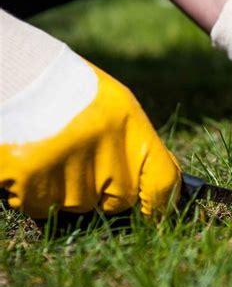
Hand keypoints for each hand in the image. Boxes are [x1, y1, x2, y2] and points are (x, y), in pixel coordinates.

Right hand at [0, 50, 180, 218]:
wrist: (13, 71)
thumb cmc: (66, 90)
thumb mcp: (113, 106)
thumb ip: (134, 147)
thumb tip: (152, 192)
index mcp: (128, 122)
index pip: (162, 181)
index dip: (161, 204)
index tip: (154, 215)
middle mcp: (103, 143)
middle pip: (118, 199)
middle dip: (104, 191)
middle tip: (81, 159)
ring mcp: (66, 159)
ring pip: (76, 204)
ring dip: (64, 189)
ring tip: (51, 151)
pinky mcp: (30, 173)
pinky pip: (39, 204)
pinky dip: (33, 191)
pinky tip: (31, 159)